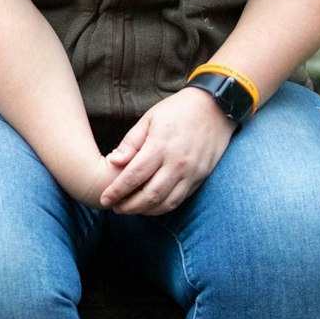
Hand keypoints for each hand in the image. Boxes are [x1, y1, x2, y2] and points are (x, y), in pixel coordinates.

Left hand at [99, 87, 232, 214]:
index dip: (117, 192)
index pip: (133, 177)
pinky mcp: (200, 177)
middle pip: (149, 195)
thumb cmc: (177, 111)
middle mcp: (177, 163)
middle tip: (115, 208)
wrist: (215, 108)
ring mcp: (191, 173)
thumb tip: (113, 161)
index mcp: (160, 147)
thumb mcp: (149, 119)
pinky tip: (151, 206)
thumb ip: (131, 142)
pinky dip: (163, 207)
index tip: (104, 200)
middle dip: (129, 206)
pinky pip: (180, 199)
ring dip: (145, 211)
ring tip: (130, 210)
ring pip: (166, 203)